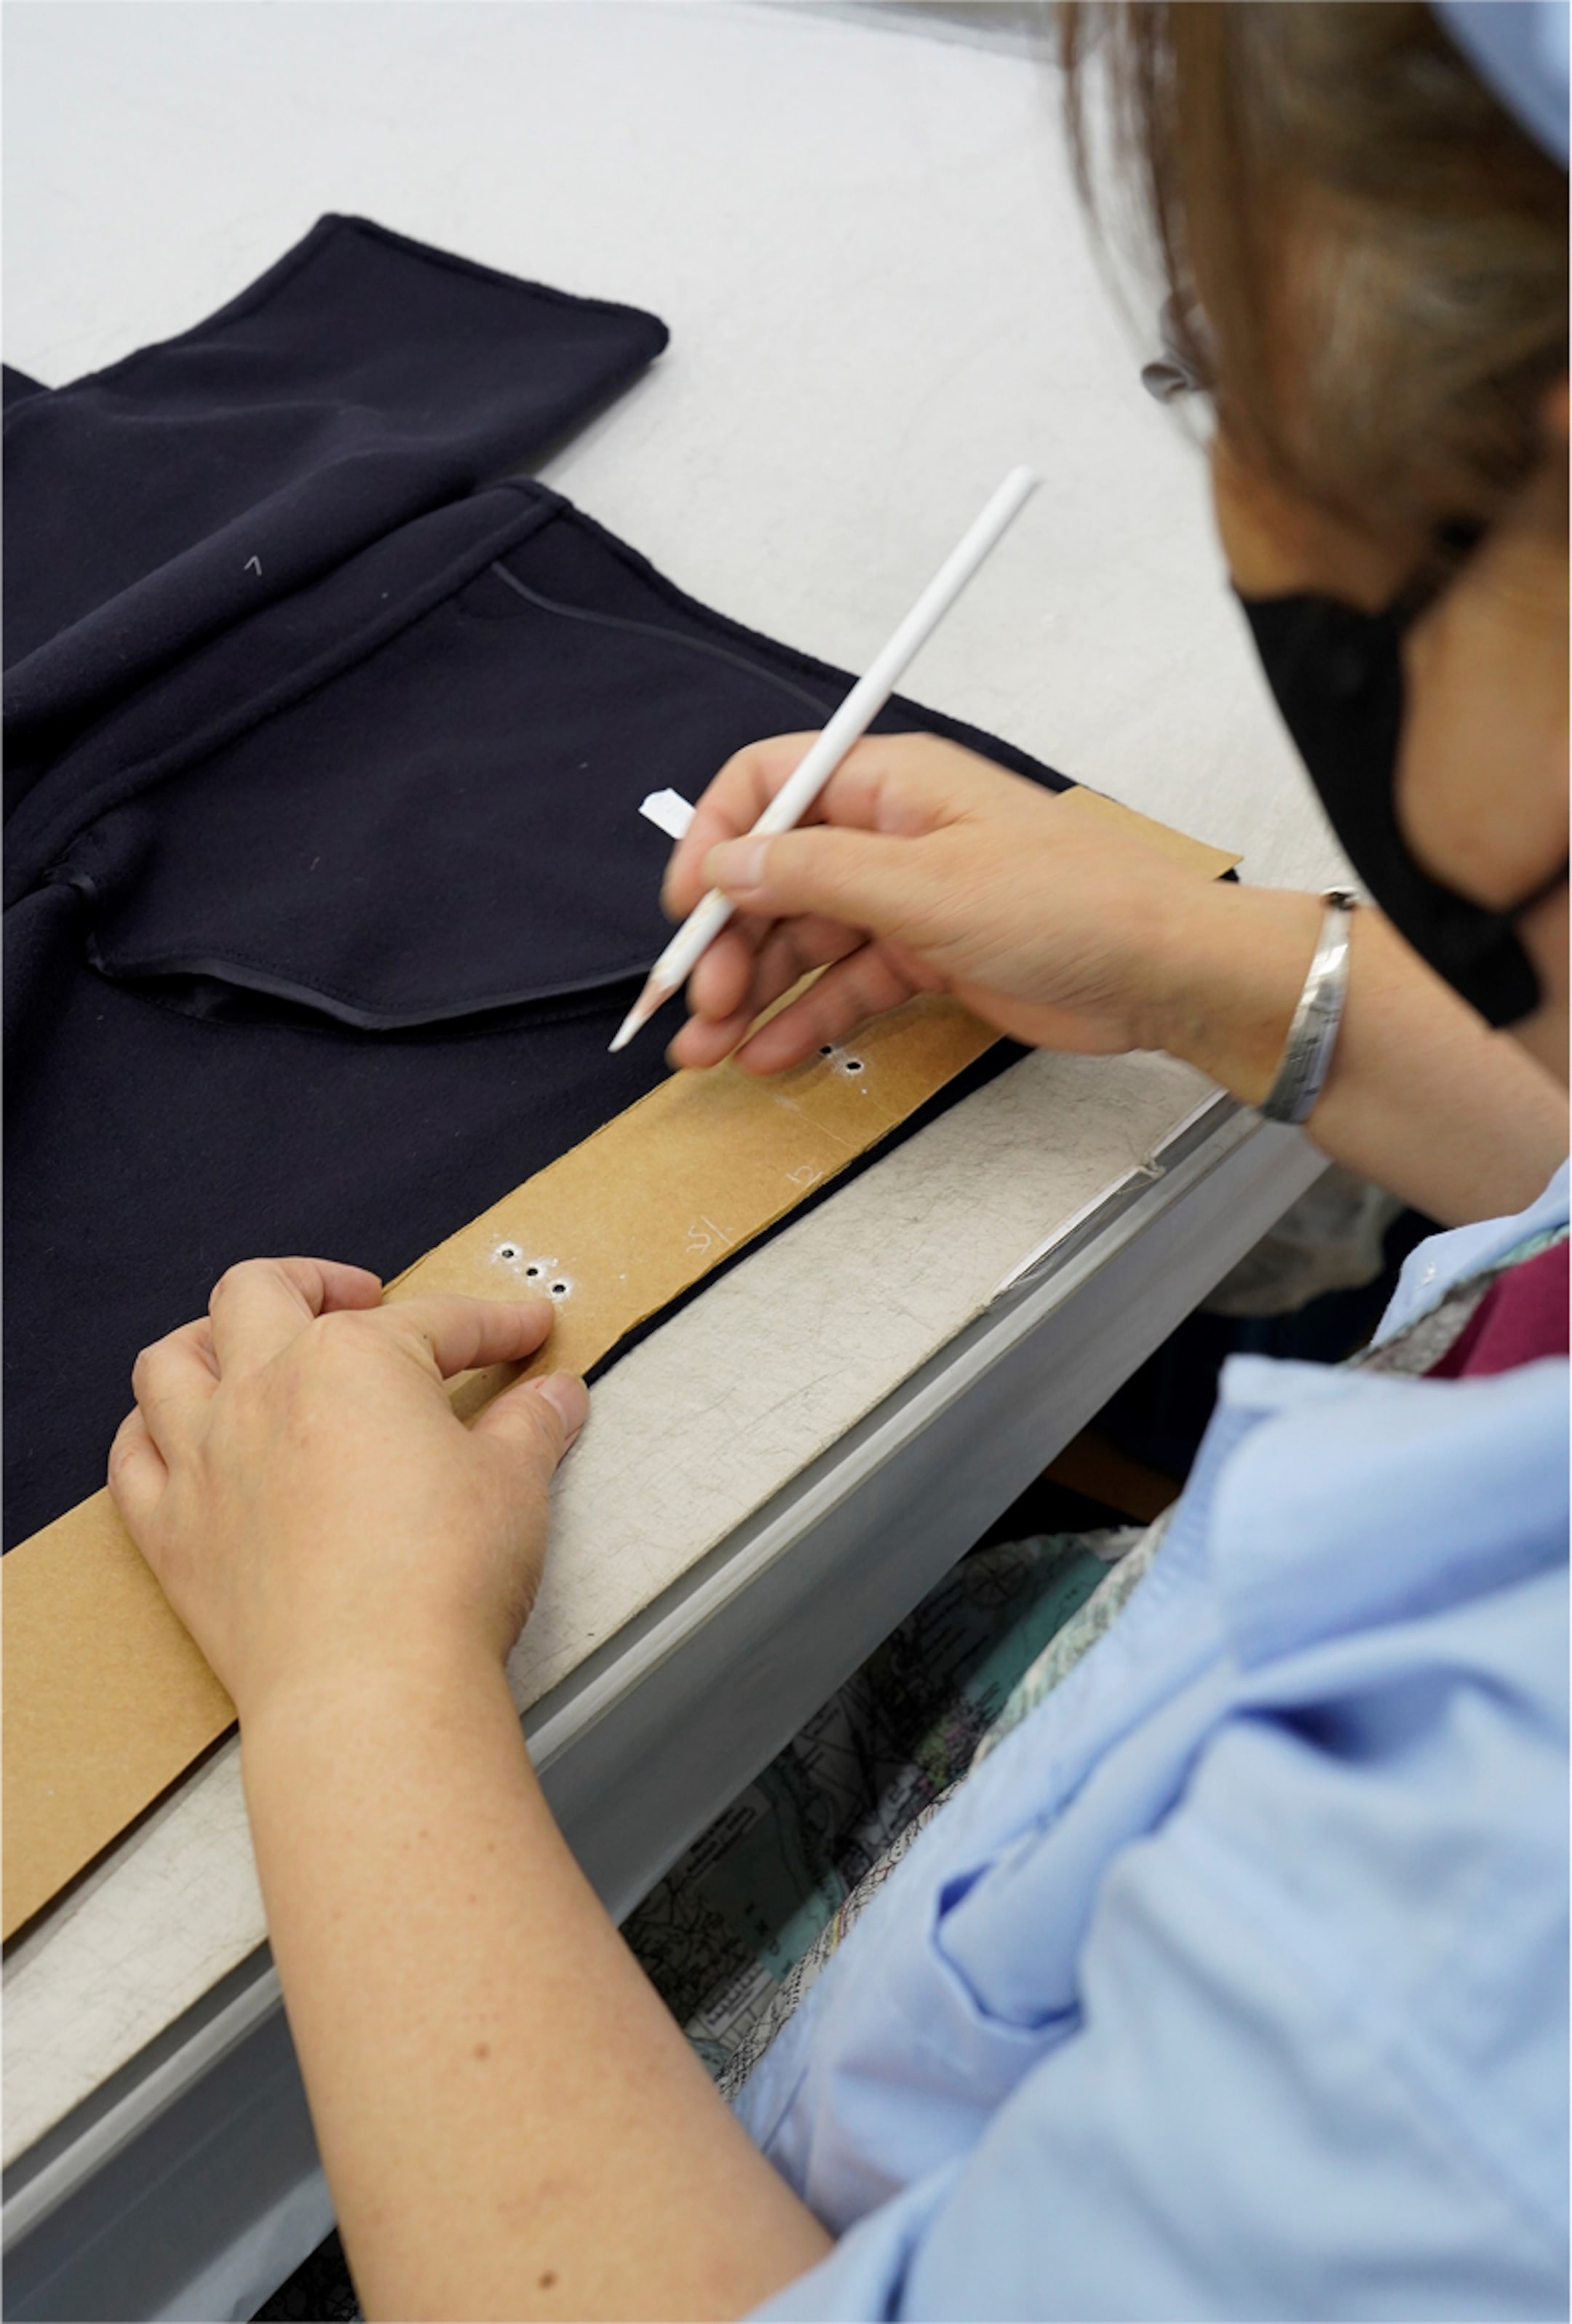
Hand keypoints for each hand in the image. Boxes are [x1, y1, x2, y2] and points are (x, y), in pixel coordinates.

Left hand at [108, 1258, 587, 1722]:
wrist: (369, 1686)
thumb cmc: (440, 1579)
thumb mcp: (513, 1484)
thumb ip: (530, 1428)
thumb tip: (555, 1399)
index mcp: (353, 1359)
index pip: (436, 1322)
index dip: (491, 1325)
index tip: (520, 1332)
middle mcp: (263, 1390)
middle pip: (262, 1293)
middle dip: (314, 1281)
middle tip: (361, 1300)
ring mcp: (205, 1459)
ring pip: (171, 1361)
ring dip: (208, 1341)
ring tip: (248, 1350)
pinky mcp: (173, 1533)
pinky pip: (132, 1461)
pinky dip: (150, 1436)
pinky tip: (180, 1438)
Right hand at [661, 732, 1211, 1071]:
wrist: (1163, 974)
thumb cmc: (1077, 903)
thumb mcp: (930, 887)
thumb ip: (819, 875)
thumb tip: (730, 865)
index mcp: (891, 785)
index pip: (769, 788)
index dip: (716, 842)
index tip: (686, 908)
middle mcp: (891, 835)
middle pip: (775, 878)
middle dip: (727, 941)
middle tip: (699, 1004)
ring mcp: (907, 900)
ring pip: (802, 942)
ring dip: (751, 993)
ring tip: (707, 1049)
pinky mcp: (927, 959)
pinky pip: (844, 987)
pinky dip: (804, 1020)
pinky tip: (766, 1054)